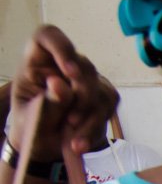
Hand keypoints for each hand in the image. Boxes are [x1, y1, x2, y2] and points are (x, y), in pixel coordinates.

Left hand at [7, 26, 117, 162]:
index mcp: (37, 62)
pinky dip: (96, 127)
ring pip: (101, 89)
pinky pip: (109, 107)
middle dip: (83, 96)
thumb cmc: (31, 127)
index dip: (61, 47)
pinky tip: (81, 142)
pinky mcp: (103, 97)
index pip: (48, 37)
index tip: (70, 72)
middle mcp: (65, 66)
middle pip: (84, 67)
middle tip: (70, 122)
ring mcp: (87, 80)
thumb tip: (59, 84)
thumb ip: (46, 103)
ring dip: (90, 117)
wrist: (44, 147)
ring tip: (73, 140)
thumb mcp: (30, 118)